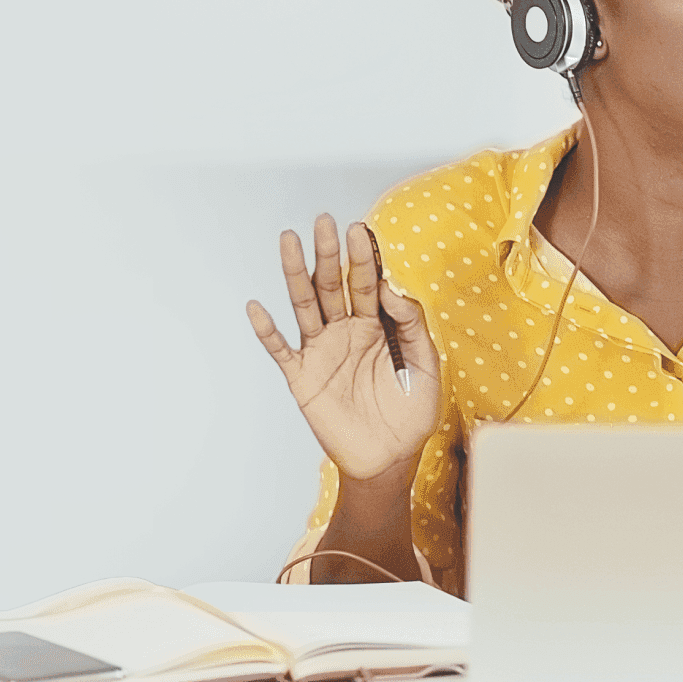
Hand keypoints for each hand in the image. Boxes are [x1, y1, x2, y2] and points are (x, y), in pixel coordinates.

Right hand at [246, 215, 441, 481]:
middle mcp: (345, 332)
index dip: (364, 258)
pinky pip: (281, 350)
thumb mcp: (425, 365)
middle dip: (329, 253)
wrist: (389, 459)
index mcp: (377, 326)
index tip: (360, 229)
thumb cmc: (411, 413)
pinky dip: (267, 330)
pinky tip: (257, 307)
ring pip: (305, 305)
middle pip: (333, 285)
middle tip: (324, 222)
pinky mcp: (302, 377)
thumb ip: (412, 325)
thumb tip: (392, 289)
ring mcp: (321, 352)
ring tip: (288, 240)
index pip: (368, 283)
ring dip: (295, 273)